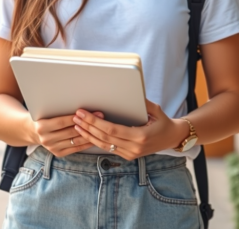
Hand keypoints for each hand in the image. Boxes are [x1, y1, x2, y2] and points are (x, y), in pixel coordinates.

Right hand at [33, 111, 103, 156]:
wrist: (35, 131)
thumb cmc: (45, 117)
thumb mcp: (48, 112)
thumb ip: (60, 110)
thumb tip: (79, 107)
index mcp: (42, 127)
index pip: (62, 122)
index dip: (76, 117)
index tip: (88, 112)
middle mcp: (46, 139)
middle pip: (70, 131)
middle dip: (86, 123)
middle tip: (99, 116)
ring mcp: (52, 148)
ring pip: (75, 141)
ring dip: (89, 133)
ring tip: (99, 126)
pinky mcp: (58, 153)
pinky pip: (76, 148)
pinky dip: (86, 143)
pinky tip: (94, 137)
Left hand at [72, 99, 188, 159]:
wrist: (172, 138)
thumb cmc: (163, 121)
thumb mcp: (156, 110)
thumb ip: (142, 102)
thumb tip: (130, 91)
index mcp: (140, 137)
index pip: (111, 130)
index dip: (95, 122)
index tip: (83, 113)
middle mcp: (134, 148)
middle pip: (104, 138)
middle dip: (88, 127)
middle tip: (75, 116)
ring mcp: (130, 154)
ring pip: (103, 145)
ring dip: (88, 135)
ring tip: (76, 124)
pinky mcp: (128, 156)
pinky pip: (108, 148)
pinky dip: (95, 140)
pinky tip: (86, 133)